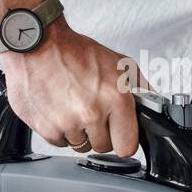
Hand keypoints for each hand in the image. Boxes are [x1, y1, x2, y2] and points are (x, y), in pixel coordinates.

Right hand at [0, 18, 141, 157]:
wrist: (36, 44)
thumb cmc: (74, 51)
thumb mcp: (119, 63)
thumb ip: (141, 87)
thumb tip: (154, 104)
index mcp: (115, 98)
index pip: (128, 146)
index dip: (124, 140)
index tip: (120, 135)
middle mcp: (91, 113)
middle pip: (103, 147)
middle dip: (100, 133)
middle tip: (93, 112)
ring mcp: (67, 123)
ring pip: (80, 145)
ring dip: (79, 132)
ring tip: (73, 106)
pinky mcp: (45, 127)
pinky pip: (59, 142)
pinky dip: (59, 130)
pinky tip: (59, 109)